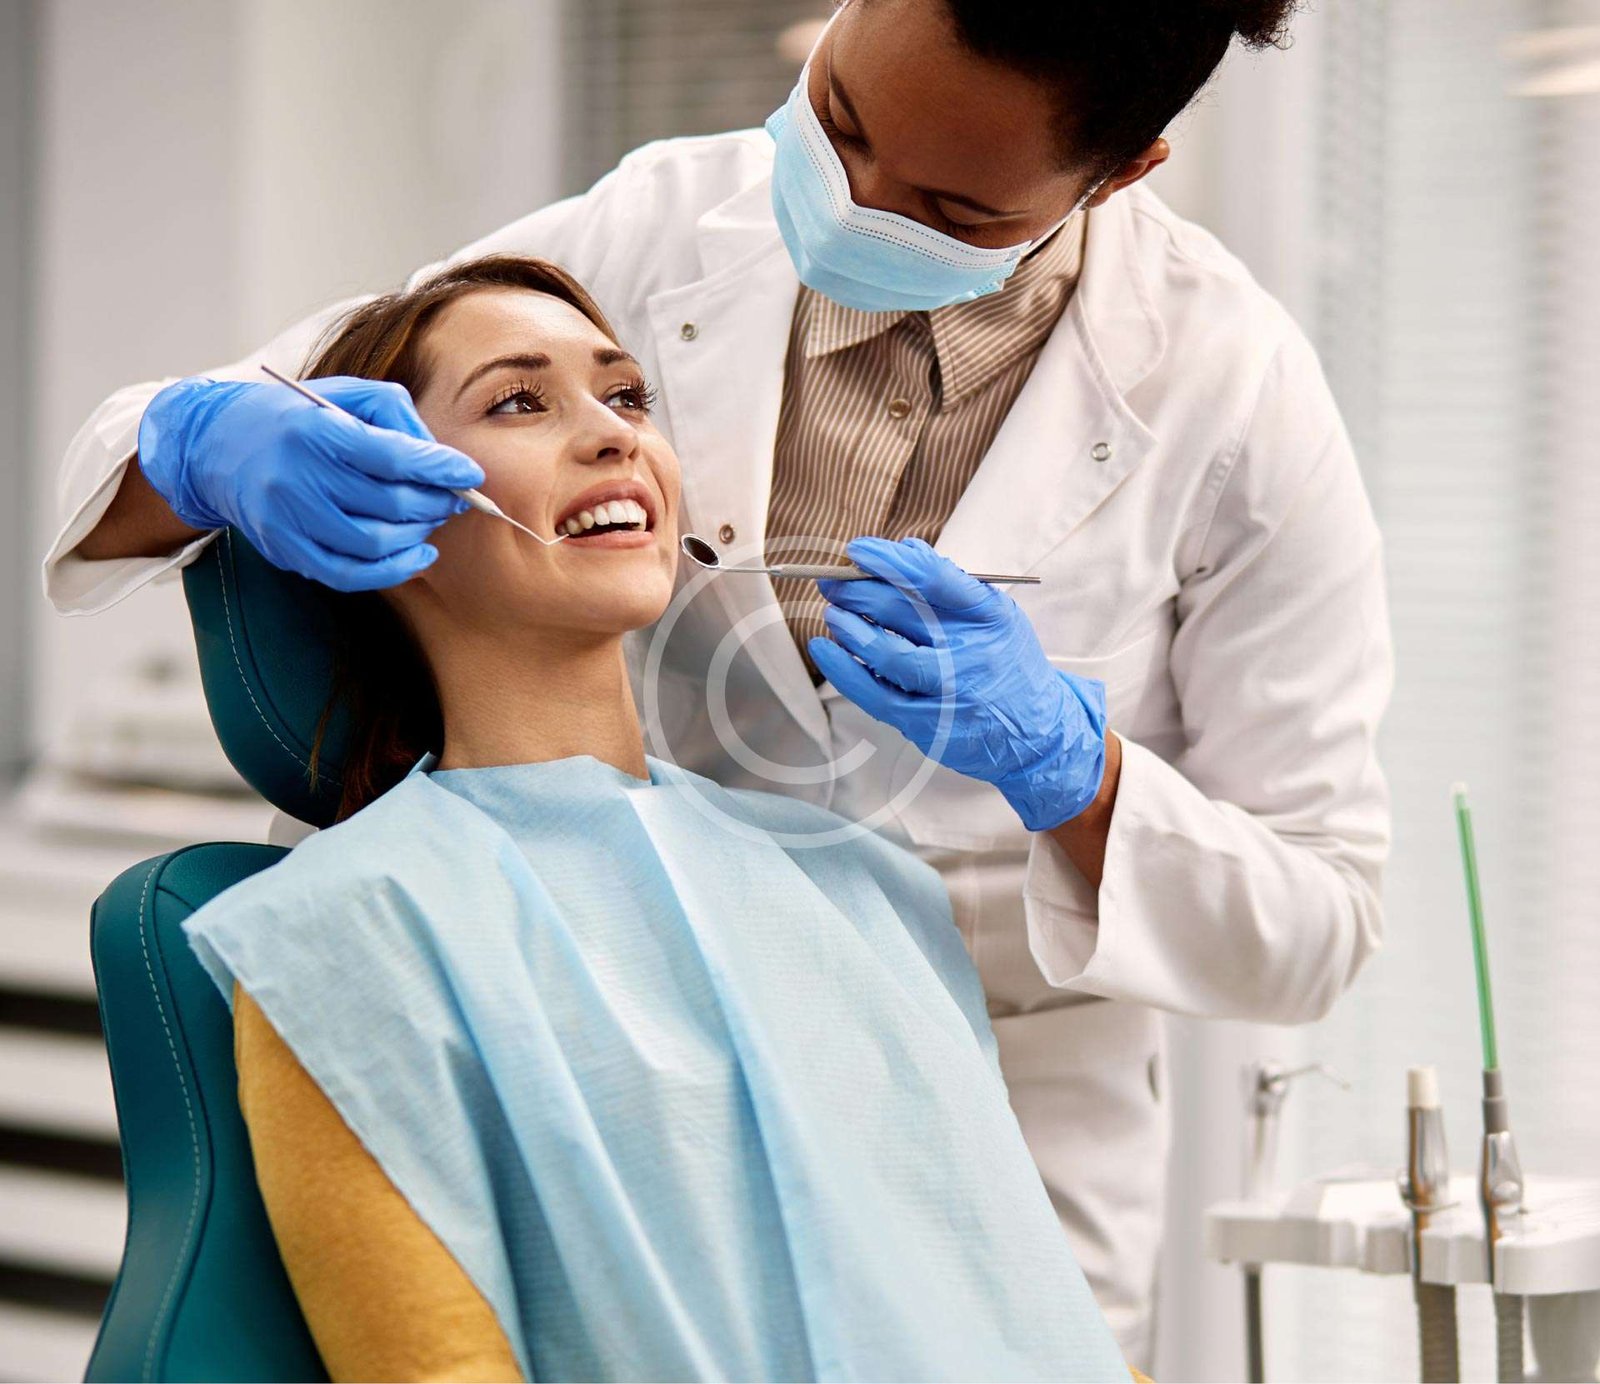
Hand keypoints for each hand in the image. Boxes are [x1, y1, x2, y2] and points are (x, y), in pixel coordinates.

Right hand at [137, 375, 485, 589]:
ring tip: (431, 520)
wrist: (217, 445)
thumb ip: (396, 415)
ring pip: (374, 544)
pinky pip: (348, 575)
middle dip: (435, 503)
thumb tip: (440, 456)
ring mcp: (288, 519)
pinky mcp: (284, 549)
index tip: (470, 474)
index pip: (392, 456)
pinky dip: (393, 572)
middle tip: (454, 498)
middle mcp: (299, 476)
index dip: (439, 468)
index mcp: (316, 430)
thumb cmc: (295, 417)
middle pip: (390, 504)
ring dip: (417, 536)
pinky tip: (418, 556)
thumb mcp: (343, 395)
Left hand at [808, 536, 1107, 830]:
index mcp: (989, 616)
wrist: (1038, 734)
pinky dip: (843, 670)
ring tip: (832, 613)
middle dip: (857, 591)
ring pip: (887, 654)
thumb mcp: (996, 616)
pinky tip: (825, 650)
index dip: (889, 560)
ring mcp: (949, 691)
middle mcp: (971, 652)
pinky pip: (875, 694)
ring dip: (850, 628)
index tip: (858, 550)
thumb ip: (951, 585)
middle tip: (832, 583)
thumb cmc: (1005, 664)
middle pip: (903, 612)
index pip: (934, 578)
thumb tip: (902, 550)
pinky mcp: (927, 723)